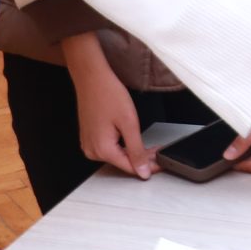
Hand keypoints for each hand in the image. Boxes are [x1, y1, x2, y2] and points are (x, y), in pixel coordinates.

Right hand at [66, 46, 151, 178]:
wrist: (91, 77)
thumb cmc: (108, 94)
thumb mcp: (129, 123)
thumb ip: (136, 150)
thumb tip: (143, 172)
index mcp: (102, 150)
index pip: (130, 167)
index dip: (148, 167)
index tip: (161, 163)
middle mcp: (92, 151)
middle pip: (123, 162)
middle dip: (142, 158)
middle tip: (158, 151)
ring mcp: (89, 144)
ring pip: (117, 155)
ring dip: (134, 152)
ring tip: (150, 147)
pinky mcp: (89, 137)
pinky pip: (109, 147)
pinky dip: (123, 145)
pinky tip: (133, 140)